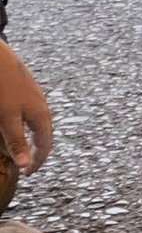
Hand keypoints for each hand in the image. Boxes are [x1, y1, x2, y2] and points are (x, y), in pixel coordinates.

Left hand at [0, 44, 52, 173]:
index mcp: (41, 115)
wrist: (0, 58)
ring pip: (36, 121)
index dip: (38, 161)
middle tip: (25, 162)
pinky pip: (28, 112)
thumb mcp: (8, 119)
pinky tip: (13, 122)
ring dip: (30, 135)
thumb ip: (17, 141)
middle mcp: (42, 105)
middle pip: (43, 132)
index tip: (28, 173)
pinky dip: (24, 123)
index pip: (45, 144)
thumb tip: (25, 166)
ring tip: (19, 145)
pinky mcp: (24, 88)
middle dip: (36, 149)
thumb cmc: (4, 88)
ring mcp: (34, 95)